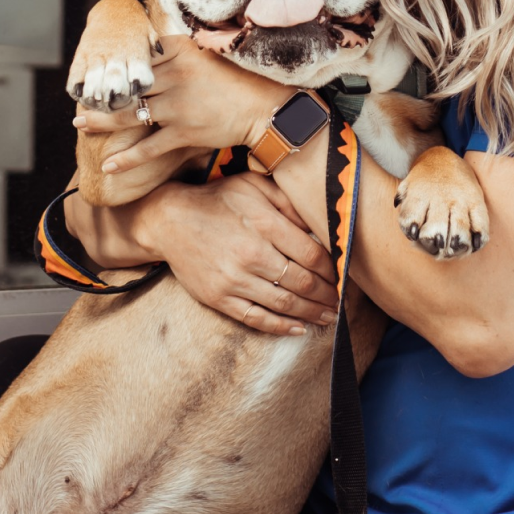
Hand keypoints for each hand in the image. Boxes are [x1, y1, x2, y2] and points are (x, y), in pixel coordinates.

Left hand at [73, 35, 294, 172]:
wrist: (264, 108)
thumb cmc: (237, 80)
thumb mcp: (209, 55)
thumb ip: (180, 52)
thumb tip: (155, 46)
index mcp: (181, 52)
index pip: (139, 55)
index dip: (117, 63)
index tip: (97, 68)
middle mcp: (176, 76)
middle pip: (127, 85)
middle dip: (99, 94)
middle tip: (79, 99)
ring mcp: (178, 105)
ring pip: (130, 114)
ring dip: (101, 122)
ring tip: (80, 125)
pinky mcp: (184, 132)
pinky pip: (149, 147)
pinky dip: (127, 159)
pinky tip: (110, 166)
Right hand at [150, 173, 337, 334]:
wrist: (168, 221)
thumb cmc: (217, 200)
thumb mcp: (253, 185)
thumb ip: (288, 201)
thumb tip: (318, 221)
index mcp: (264, 224)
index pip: (312, 254)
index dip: (333, 268)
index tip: (344, 275)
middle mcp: (251, 254)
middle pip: (303, 282)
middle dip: (328, 295)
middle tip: (342, 301)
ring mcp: (234, 279)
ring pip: (284, 303)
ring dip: (312, 313)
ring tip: (330, 317)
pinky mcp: (219, 298)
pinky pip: (256, 318)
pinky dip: (281, 326)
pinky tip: (299, 328)